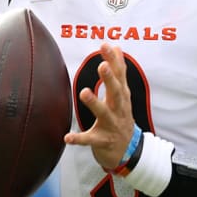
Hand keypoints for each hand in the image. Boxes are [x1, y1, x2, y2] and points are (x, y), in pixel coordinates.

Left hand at [64, 43, 137, 171]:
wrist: (129, 151)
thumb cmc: (121, 118)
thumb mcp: (122, 94)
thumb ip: (118, 71)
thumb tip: (117, 46)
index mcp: (121, 97)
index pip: (119, 76)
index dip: (113, 60)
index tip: (106, 45)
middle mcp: (118, 109)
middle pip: (116, 93)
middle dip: (110, 79)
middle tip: (102, 65)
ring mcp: (111, 126)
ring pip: (104, 114)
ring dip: (94, 104)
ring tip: (84, 92)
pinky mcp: (102, 141)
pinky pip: (90, 140)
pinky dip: (79, 139)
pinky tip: (67, 137)